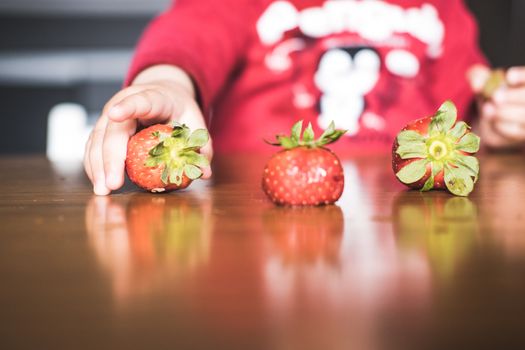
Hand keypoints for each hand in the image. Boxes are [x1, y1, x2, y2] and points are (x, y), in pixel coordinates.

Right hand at [84, 66, 212, 194]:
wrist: (162, 93)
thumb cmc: (178, 108)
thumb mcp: (195, 121)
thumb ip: (201, 146)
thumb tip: (204, 173)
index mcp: (153, 97)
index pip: (140, 101)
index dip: (127, 107)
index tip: (114, 114)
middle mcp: (125, 102)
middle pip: (112, 130)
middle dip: (110, 159)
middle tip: (112, 184)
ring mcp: (110, 115)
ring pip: (97, 140)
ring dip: (97, 167)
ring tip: (103, 190)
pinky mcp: (102, 128)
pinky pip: (94, 148)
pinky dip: (95, 166)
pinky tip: (100, 183)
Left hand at [469, 65, 524, 148]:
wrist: (491, 119)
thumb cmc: (492, 95)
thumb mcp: (485, 83)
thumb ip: (479, 78)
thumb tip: (476, 82)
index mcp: (524, 83)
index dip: (521, 76)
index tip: (509, 76)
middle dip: (513, 96)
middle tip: (496, 97)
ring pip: (523, 116)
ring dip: (504, 112)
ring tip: (488, 109)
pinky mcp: (522, 133)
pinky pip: (515, 130)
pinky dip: (501, 125)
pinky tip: (493, 121)